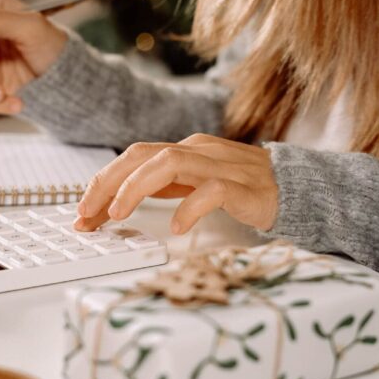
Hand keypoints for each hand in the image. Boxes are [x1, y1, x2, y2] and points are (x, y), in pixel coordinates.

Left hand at [74, 134, 279, 234]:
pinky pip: (212, 190)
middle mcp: (198, 151)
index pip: (132, 158)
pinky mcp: (243, 186)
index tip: (82, 213)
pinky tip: (177, 228)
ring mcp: (220, 165)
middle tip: (87, 215)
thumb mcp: (194, 184)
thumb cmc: (243, 188)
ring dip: (137, 187)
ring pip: (170, 163)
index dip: (102, 182)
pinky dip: (190, 208)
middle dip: (107, 183)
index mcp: (184, 150)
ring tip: (119, 214)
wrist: (296, 188)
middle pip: (141, 154)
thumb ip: (163, 187)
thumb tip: (115, 204)